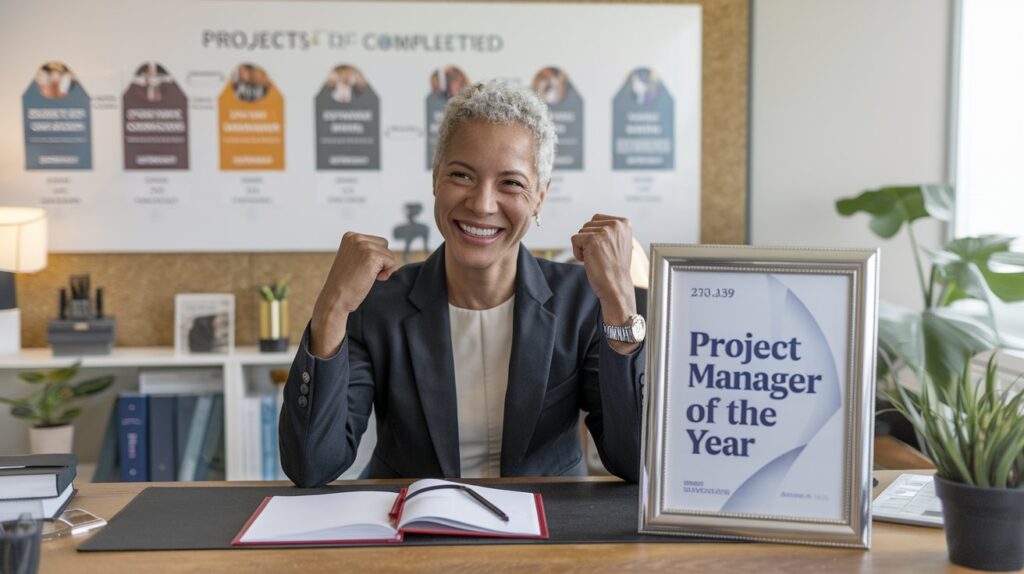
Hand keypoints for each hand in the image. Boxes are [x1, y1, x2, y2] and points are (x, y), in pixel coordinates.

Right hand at [310, 232, 397, 357]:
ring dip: (383, 268)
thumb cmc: (344, 284)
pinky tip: (372, 279)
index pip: (376, 242)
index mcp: (350, 236)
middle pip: (384, 245)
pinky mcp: (372, 255)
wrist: (335, 298)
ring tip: (366, 276)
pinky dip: (387, 273)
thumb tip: (386, 253)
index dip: (373, 259)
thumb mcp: (352, 259)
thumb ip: (364, 251)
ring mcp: (363, 245)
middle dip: (380, 261)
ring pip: (389, 254)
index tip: (359, 269)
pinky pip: (392, 262)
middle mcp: (356, 237)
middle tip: (364, 273)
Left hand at [570, 214, 636, 327]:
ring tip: (597, 259)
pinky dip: (577, 252)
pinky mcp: (592, 239)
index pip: (597, 219)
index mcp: (624, 223)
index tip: (607, 250)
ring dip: (584, 247)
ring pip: (581, 232)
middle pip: (588, 224)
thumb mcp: (618, 243)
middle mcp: (616, 224)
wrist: (616, 286)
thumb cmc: (615, 268)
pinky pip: (574, 239)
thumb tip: (592, 223)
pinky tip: (589, 261)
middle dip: (589, 241)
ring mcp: (604, 231)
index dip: (596, 236)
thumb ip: (609, 230)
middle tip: (602, 256)